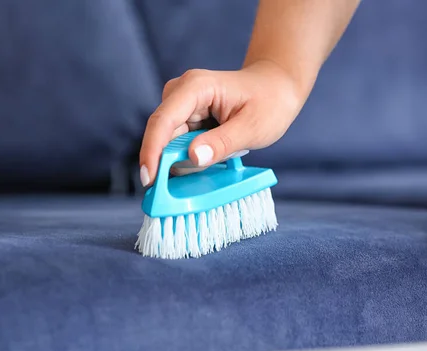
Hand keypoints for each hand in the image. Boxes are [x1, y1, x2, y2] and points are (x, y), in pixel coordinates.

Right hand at [138, 60, 302, 186]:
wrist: (277, 88)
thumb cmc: (269, 102)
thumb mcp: (252, 127)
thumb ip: (222, 143)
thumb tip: (193, 158)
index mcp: (195, 88)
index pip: (163, 121)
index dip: (152, 152)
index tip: (149, 180)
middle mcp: (182, 93)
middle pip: (162, 134)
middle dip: (169, 162)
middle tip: (186, 186)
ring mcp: (182, 106)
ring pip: (168, 142)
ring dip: (184, 161)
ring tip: (220, 159)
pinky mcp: (186, 118)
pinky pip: (178, 144)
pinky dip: (190, 157)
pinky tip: (214, 157)